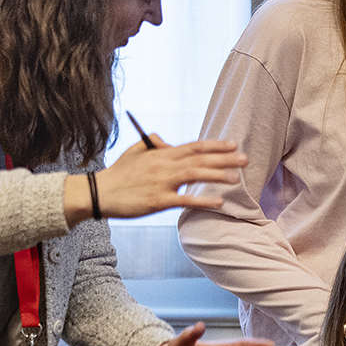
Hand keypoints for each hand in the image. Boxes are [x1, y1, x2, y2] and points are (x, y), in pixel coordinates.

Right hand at [66, 138, 246, 223]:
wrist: (99, 193)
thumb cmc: (118, 174)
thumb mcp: (134, 152)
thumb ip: (152, 143)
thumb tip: (166, 142)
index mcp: (160, 154)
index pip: (193, 147)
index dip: (215, 146)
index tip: (233, 145)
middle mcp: (164, 165)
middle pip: (199, 159)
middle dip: (224, 159)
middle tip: (245, 159)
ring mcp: (161, 183)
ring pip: (194, 175)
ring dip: (217, 176)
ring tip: (236, 179)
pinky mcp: (157, 201)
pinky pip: (184, 200)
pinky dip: (202, 200)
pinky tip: (218, 202)